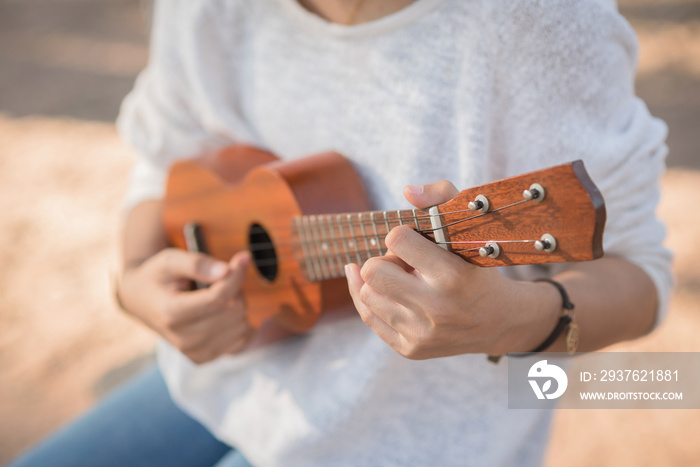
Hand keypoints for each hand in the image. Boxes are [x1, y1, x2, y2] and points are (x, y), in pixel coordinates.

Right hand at [116, 249, 253, 363]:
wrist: (141, 301)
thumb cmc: (158, 276)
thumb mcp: (169, 260)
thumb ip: (196, 263)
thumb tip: (225, 271)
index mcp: (172, 313)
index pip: (219, 297)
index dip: (236, 275)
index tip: (242, 258)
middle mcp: (183, 339)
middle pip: (233, 309)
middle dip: (234, 288)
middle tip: (218, 278)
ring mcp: (194, 352)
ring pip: (241, 324)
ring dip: (236, 304)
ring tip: (215, 295)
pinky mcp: (204, 358)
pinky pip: (242, 338)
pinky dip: (238, 321)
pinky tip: (220, 312)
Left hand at [345, 181, 559, 358]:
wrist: (501, 322)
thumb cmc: (480, 269)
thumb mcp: (471, 230)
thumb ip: (442, 198)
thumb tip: (407, 190)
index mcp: (452, 276)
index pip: (396, 240)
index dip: (399, 234)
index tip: (411, 240)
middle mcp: (435, 308)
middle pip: (373, 271)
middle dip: (383, 260)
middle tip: (402, 262)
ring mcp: (421, 333)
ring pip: (367, 294)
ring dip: (377, 280)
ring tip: (401, 278)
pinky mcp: (410, 349)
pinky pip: (368, 318)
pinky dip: (364, 297)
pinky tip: (365, 283)